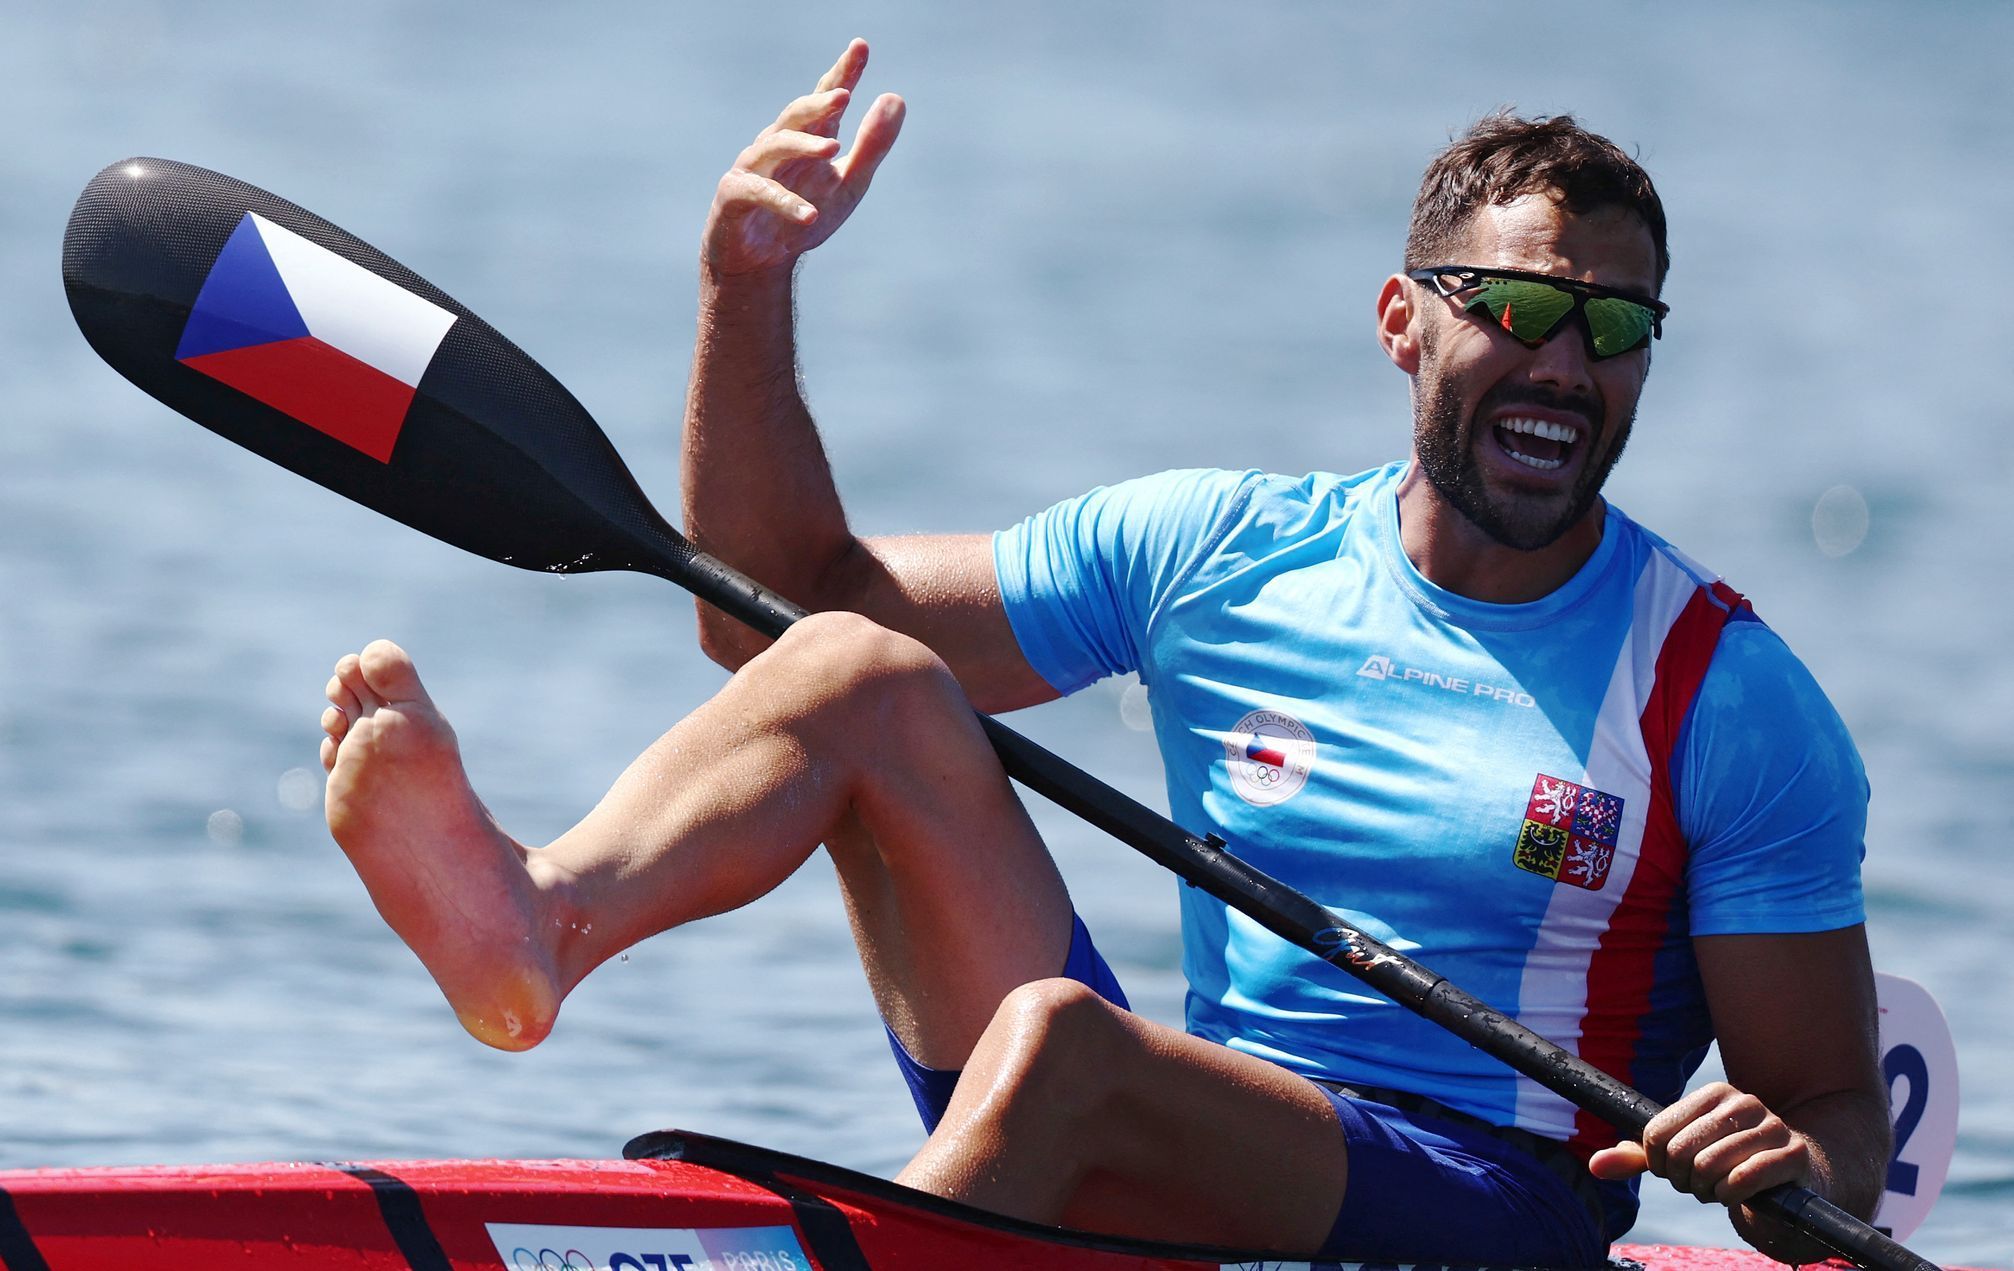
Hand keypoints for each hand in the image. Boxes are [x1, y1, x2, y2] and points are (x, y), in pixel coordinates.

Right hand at [702, 38, 905, 277]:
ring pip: (775, 145)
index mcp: (808, 138)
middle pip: (796, 115)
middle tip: (844, 94)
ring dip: (804, 146)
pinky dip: (785, 202)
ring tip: (834, 149)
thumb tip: (896, 98)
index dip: (842, 73)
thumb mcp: (849, 185)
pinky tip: (811, 215)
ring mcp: (753, 167)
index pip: (826, 99)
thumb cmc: (805, 216)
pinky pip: (760, 192)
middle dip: (818, 102)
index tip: (860, 46)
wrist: (760, 263)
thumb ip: (871, 146)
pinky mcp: (734, 195)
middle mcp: (778, 144)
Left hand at [1588, 1082, 1826, 1262]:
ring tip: (1717, 1190)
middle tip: (1698, 1185)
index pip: (1656, 1133)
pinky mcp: (1793, 1155)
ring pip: (1709, 1167)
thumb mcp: (1681, 1155)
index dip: (1657, 1163)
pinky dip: (1729, 1196)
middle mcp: (1743, 1103)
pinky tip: (1733, 1196)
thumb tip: (1595, 1165)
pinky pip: (1743, 1179)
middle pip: (1680, 1152)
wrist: (1792, 1179)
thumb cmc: (1727, 1163)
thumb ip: (1638, 1157)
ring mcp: (1772, 1127)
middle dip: (1682, 1179)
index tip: (1672, 1170)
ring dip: (1706, 1191)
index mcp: (1713, 1094)